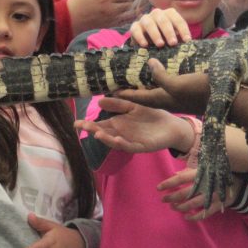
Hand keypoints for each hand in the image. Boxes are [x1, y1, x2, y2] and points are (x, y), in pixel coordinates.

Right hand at [67, 0, 139, 34]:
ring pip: (132, 14)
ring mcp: (113, 19)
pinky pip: (127, 21)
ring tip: (142, 4)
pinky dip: (132, 17)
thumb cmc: (79, 0)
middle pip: (134, 4)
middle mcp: (112, 9)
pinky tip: (133, 12)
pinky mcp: (111, 26)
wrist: (70, 20)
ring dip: (139, 9)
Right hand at [73, 96, 192, 152]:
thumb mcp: (133, 106)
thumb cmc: (152, 115)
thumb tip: (100, 100)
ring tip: (97, 133)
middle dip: (93, 130)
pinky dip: (122, 144)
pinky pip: (130, 146)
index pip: (101, 124)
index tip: (76, 122)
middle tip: (81, 127)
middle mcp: (121, 134)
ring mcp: (130, 141)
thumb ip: (119, 103)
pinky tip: (117, 139)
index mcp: (118, 124)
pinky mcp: (141, 147)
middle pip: (104, 133)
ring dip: (106, 138)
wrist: (171, 125)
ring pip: (115, 141)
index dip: (89, 124)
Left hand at [114, 59, 209, 114]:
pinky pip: (165, 84)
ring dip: (142, 84)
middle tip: (115, 82)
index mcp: (162, 99)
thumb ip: (161, 76)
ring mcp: (176, 95)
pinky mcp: (184, 90)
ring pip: (153, 90)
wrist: (228, 99)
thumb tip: (148, 63)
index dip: (121, 93)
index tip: (107, 91)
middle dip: (129, 90)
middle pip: (142, 95)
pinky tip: (157, 70)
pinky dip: (157, 78)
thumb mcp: (179, 84)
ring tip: (132, 76)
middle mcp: (166, 98)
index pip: (136, 97)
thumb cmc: (202, 91)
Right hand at [129, 8, 190, 47]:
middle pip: (163, 20)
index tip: (187, 41)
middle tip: (173, 43)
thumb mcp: (173, 38)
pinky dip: (140, 37)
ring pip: (149, 23)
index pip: (178, 20)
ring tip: (160, 44)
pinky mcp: (135, 26)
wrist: (146, 40)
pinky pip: (136, 29)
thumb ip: (179, 39)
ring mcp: (145, 19)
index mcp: (169, 14)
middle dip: (169, 32)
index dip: (183, 30)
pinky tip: (145, 45)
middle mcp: (157, 14)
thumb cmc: (164, 38)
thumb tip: (188, 46)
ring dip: (155, 34)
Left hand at [157, 168, 242, 220]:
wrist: (239, 180)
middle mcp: (206, 185)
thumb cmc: (218, 172)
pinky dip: (194, 217)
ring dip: (181, 207)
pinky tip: (186, 217)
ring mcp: (212, 196)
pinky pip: (204, 213)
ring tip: (173, 207)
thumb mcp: (205, 168)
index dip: (169, 183)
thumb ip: (189, 172)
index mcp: (201, 173)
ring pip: (192, 204)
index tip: (159, 187)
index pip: (181, 178)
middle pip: (185, 193)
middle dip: (172, 197)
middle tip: (163, 199)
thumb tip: (175, 175)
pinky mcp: (218, 205)